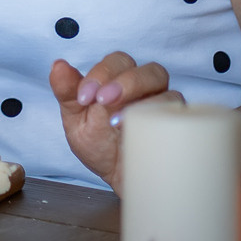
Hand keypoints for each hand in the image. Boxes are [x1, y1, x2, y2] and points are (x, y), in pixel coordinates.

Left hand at [49, 53, 183, 192]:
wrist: (118, 179)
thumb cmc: (98, 145)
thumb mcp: (76, 120)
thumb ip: (67, 92)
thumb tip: (58, 65)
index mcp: (122, 80)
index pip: (118, 62)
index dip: (102, 73)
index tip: (84, 96)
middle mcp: (149, 90)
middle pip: (150, 71)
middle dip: (126, 82)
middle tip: (103, 100)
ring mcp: (168, 110)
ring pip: (170, 92)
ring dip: (144, 103)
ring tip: (116, 120)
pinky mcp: (180, 130)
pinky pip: (183, 119)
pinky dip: (162, 121)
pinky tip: (140, 130)